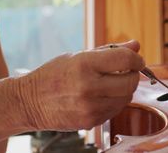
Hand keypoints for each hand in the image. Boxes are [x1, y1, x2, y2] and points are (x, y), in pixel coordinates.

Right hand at [17, 40, 144, 130]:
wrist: (30, 102)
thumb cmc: (54, 75)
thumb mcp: (78, 56)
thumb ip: (109, 51)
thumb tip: (135, 45)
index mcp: (84, 64)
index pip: (125, 59)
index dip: (136, 58)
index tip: (136, 59)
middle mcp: (89, 86)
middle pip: (130, 81)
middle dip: (132, 74)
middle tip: (125, 71)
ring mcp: (91, 107)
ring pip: (126, 97)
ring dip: (124, 89)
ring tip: (110, 84)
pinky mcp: (91, 121)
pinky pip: (116, 110)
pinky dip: (115, 102)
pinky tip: (101, 96)